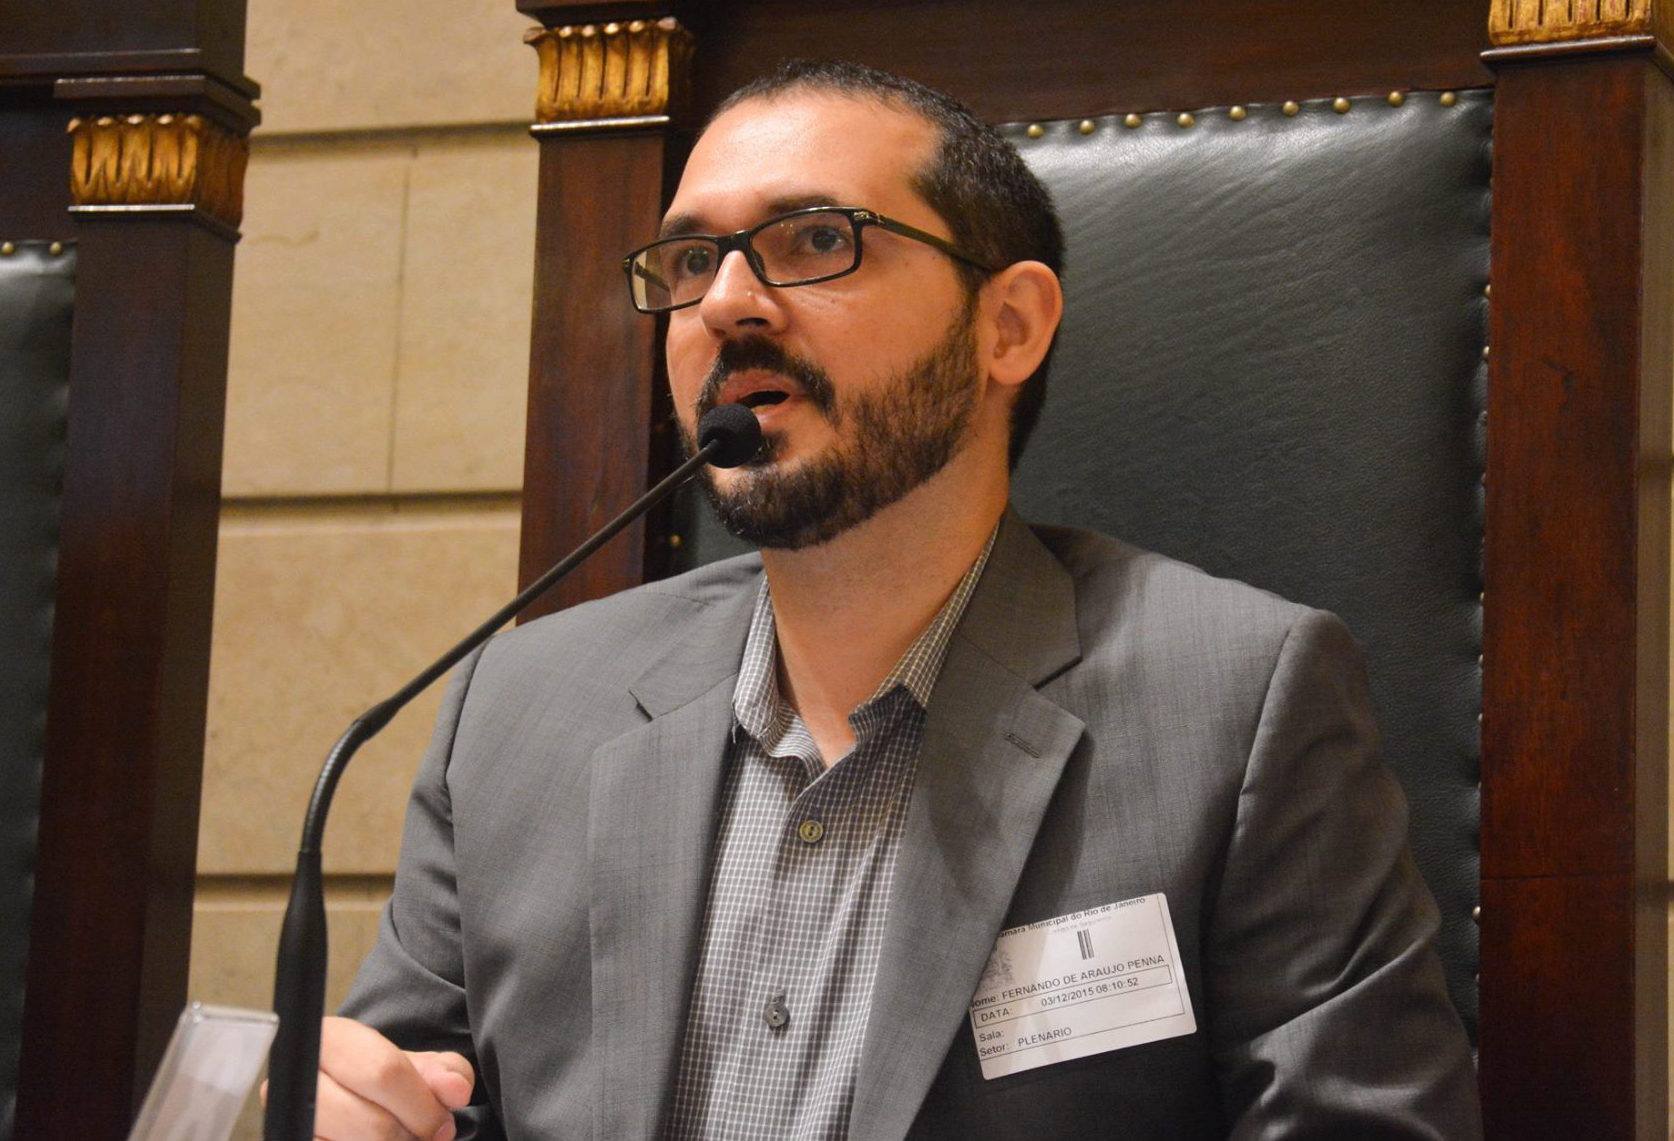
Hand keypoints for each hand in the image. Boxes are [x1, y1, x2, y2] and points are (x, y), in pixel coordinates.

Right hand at [262, 1016, 473, 1139]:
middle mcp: (300, 1079)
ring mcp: (289, 1119)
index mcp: (331, 1039)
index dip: (422, 1106)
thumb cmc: (382, 1080)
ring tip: (398, 1140)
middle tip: (423, 1136)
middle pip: (373, 1124)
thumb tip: (455, 1091)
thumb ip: (442, 1072)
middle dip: (410, 1136)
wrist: (344, 1096)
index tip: (441, 1123)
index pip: (384, 1073)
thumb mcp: (416, 1066)